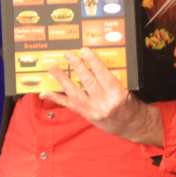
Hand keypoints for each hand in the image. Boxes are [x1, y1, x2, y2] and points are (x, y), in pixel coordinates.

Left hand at [41, 49, 162, 144]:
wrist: (131, 125)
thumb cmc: (130, 105)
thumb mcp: (126, 89)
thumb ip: (111, 79)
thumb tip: (95, 64)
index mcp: (117, 94)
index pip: (103, 74)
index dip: (92, 61)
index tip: (84, 50)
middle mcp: (103, 103)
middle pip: (87, 81)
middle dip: (76, 66)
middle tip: (68, 55)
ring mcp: (92, 110)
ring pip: (74, 92)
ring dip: (62, 79)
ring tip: (53, 68)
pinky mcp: (86, 115)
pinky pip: (68, 105)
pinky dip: (55, 98)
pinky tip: (44, 93)